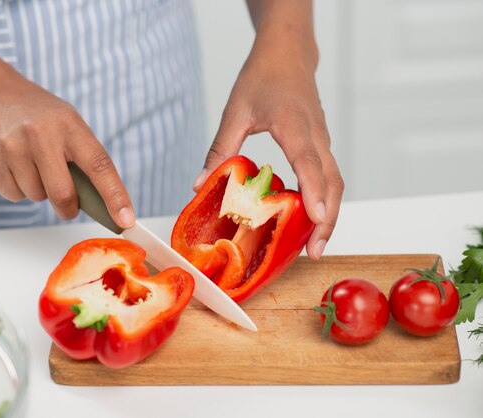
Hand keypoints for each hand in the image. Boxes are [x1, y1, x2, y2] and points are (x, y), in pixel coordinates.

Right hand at [0, 72, 134, 227]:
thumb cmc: (39, 115)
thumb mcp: (68, 123)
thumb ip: (83, 158)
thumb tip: (99, 203)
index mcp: (68, 124)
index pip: (99, 165)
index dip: (115, 196)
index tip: (126, 220)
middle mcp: (39, 134)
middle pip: (62, 194)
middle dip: (69, 207)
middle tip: (69, 205)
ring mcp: (11, 147)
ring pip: (36, 197)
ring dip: (41, 192)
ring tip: (32, 165)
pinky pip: (14, 196)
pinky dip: (19, 190)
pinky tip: (14, 166)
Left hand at [193, 28, 343, 259]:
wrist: (288, 52)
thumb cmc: (263, 76)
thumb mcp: (235, 111)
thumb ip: (220, 148)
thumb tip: (201, 185)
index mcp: (294, 125)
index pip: (308, 163)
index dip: (313, 193)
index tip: (314, 220)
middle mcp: (316, 135)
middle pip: (332, 183)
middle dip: (327, 219)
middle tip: (314, 250)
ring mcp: (323, 140)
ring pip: (335, 182)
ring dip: (330, 214)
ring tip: (315, 244)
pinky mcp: (322, 143)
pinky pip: (330, 176)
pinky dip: (326, 200)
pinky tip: (311, 218)